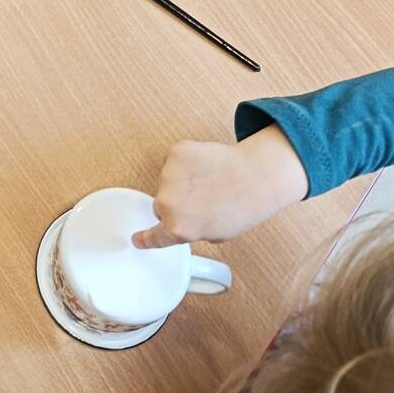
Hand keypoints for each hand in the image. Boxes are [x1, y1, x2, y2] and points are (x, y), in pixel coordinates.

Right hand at [133, 126, 308, 248]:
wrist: (256, 178)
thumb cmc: (242, 207)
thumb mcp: (216, 234)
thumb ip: (191, 230)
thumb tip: (183, 221)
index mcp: (178, 229)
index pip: (154, 237)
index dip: (145, 239)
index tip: (137, 239)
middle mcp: (168, 204)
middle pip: (161, 205)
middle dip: (176, 204)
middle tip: (202, 200)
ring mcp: (169, 176)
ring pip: (168, 181)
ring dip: (182, 181)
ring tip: (209, 182)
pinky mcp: (176, 153)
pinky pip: (175, 160)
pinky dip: (187, 162)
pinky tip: (206, 167)